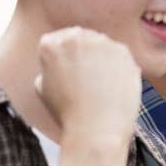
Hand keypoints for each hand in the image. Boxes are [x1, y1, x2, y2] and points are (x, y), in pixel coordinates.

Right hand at [33, 27, 140, 149]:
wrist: (97, 128)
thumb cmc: (66, 112)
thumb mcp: (41, 87)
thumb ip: (48, 67)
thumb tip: (59, 63)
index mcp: (51, 44)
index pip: (54, 41)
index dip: (59, 57)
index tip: (64, 69)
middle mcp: (77, 36)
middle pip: (78, 38)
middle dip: (80, 52)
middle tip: (83, 75)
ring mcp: (103, 42)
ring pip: (100, 45)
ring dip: (99, 57)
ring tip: (100, 83)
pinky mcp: (125, 52)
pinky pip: (118, 54)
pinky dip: (117, 66)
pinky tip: (113, 85)